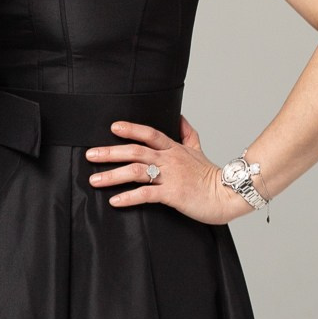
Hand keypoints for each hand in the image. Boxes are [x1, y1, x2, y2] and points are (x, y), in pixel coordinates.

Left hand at [85, 117, 243, 222]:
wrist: (227, 195)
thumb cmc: (210, 175)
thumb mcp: (198, 149)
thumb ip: (187, 133)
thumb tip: (179, 117)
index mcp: (174, 148)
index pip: (150, 133)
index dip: (131, 129)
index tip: (112, 127)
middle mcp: (170, 160)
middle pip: (136, 151)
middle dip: (111, 152)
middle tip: (90, 155)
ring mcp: (171, 177)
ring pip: (137, 171)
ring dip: (113, 175)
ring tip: (95, 180)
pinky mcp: (172, 195)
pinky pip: (146, 194)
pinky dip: (129, 197)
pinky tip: (115, 201)